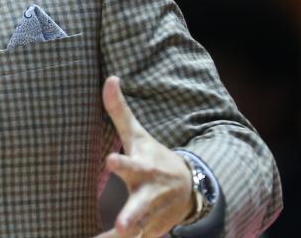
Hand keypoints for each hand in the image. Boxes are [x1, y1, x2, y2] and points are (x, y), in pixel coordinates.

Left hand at [93, 76, 193, 237]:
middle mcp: (149, 195)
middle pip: (141, 206)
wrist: (190, 189)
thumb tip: (110, 78)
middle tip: (122, 225)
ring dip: (125, 237)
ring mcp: (151, 216)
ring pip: (138, 232)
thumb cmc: (154, 157)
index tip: (109, 160)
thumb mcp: (138, 136)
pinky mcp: (149, 232)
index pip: (132, 165)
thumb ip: (119, 111)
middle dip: (132, 216)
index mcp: (144, 169)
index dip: (121, 163)